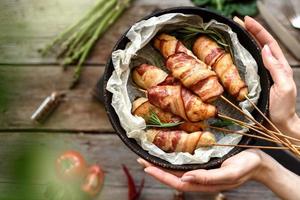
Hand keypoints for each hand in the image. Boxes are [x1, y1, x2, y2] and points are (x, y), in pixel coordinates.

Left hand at [138, 149, 266, 191]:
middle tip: (141, 159)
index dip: (162, 176)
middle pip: (174, 177)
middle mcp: (200, 178)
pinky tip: (168, 152)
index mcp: (205, 183)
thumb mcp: (230, 173)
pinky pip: (186, 162)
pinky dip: (174, 159)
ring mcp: (202, 170)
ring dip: (162, 164)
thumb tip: (185, 178)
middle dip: (157, 169)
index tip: (147, 167)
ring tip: (148, 156)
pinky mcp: (205, 162)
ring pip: (178, 170)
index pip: (178, 183)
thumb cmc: (246, 166)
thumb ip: (208, 178)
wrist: (259, 161)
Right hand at [244, 16, 299, 139]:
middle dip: (250, 31)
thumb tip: (265, 49)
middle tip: (237, 22)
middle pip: (260, 44)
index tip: (246, 21)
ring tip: (233, 33)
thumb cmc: (283, 108)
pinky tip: (232, 53)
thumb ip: (276, 68)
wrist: (279, 124)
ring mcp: (261, 74)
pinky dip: (240, 56)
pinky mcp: (254, 81)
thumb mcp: (284, 87)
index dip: (258, 30)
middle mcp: (270, 67)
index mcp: (279, 66)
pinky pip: (246, 65)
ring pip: (253, 53)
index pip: (268, 43)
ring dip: (244, 41)